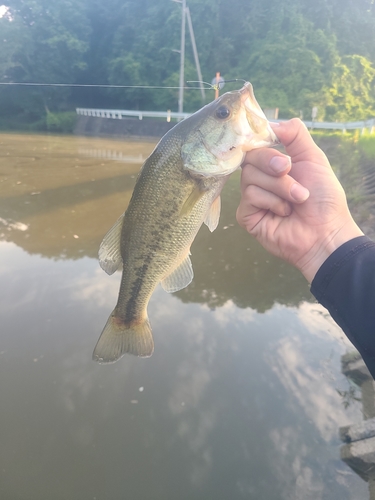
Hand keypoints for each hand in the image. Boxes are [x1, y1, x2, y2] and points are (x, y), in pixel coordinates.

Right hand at [236, 118, 362, 281]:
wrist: (325, 232)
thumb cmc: (323, 198)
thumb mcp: (313, 158)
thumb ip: (295, 134)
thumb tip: (271, 123)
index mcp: (274, 164)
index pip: (256, 144)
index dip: (262, 142)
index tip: (274, 142)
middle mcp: (260, 179)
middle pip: (250, 158)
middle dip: (274, 165)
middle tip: (290, 171)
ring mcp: (252, 198)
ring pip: (249, 178)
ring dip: (279, 187)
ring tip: (296, 201)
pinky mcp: (247, 216)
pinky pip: (249, 197)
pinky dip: (271, 202)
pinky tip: (283, 213)